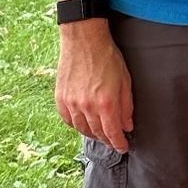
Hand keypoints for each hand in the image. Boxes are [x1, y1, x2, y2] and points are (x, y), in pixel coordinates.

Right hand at [56, 22, 133, 151]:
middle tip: (113, 140)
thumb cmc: (107, 57)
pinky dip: (77, 124)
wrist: (84, 39)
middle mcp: (87, 107)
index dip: (119, 144)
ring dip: (92, 134)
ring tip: (100, 133)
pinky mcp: (60, 98)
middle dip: (107, 140)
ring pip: (82, 129)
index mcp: (106, 103)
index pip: (113, 134)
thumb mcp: (125, 81)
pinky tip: (84, 122)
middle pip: (98, 134)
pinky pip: (68, 120)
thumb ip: (126, 106)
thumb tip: (127, 126)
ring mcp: (71, 103)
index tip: (123, 147)